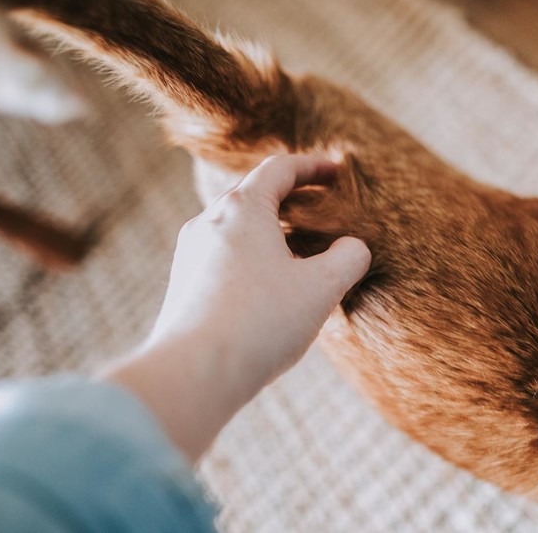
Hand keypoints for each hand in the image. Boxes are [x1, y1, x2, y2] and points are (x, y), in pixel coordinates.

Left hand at [153, 154, 369, 379]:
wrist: (194, 372)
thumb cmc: (260, 322)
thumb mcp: (321, 288)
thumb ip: (348, 259)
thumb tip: (354, 248)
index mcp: (243, 209)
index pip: (280, 169)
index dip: (313, 166)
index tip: (336, 172)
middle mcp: (209, 222)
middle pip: (254, 195)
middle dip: (290, 198)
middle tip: (321, 209)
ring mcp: (191, 254)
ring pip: (236, 228)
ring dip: (269, 230)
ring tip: (298, 251)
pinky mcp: (183, 285)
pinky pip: (222, 257)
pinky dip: (251, 257)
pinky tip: (269, 287)